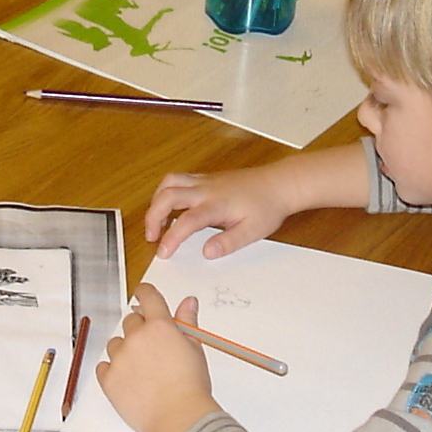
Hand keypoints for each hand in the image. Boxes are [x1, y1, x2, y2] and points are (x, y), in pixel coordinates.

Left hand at [96, 286, 218, 431]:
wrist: (178, 418)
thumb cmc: (191, 386)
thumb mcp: (195, 349)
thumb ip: (188, 322)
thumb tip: (188, 301)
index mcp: (159, 326)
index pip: (147, 296)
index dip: (144, 292)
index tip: (143, 294)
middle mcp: (136, 338)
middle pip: (130, 321)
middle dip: (140, 330)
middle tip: (153, 349)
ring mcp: (119, 358)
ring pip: (116, 344)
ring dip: (125, 351)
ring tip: (143, 370)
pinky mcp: (108, 379)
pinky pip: (104, 366)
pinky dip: (114, 370)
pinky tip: (130, 381)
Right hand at [145, 163, 296, 259]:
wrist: (279, 184)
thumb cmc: (268, 207)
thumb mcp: (253, 232)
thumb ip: (228, 243)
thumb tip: (206, 252)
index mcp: (217, 204)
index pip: (185, 221)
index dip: (171, 238)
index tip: (163, 253)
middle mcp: (206, 189)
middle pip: (168, 195)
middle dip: (152, 216)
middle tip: (152, 237)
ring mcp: (205, 180)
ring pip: (169, 182)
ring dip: (157, 201)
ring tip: (157, 221)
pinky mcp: (206, 177)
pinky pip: (178, 179)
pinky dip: (167, 191)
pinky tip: (170, 206)